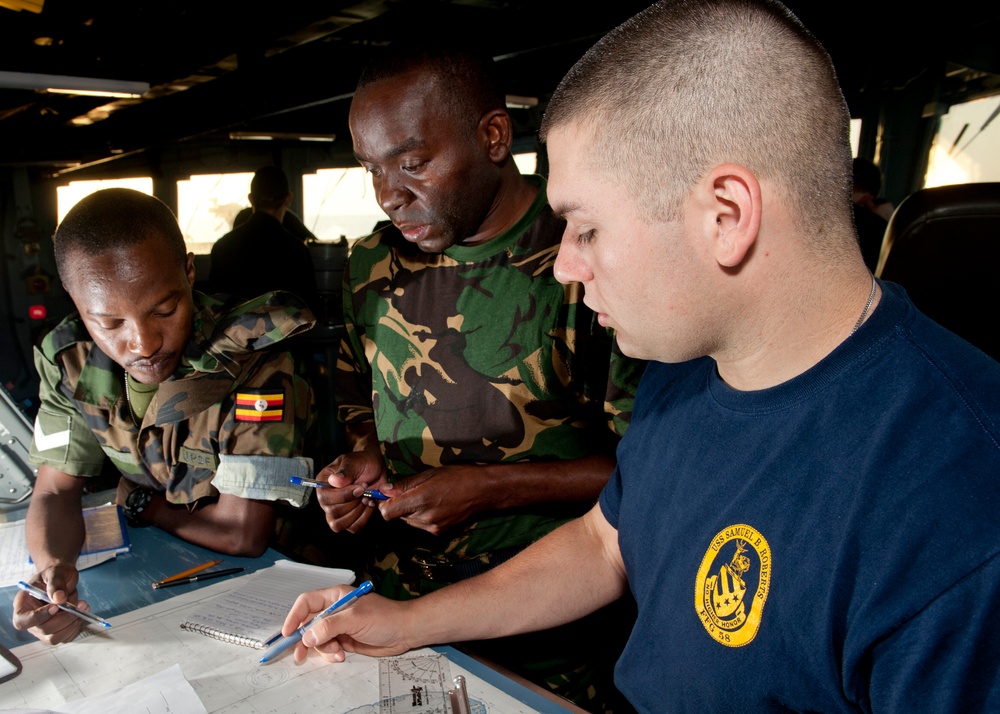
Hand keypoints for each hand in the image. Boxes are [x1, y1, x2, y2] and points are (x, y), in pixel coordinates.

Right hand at [11, 564, 86, 644]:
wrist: (63, 578)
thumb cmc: (56, 574)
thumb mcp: (56, 573)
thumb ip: (56, 584)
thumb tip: (59, 598)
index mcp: (23, 605)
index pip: (22, 621)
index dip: (38, 617)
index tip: (55, 607)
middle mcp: (30, 620)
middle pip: (43, 630)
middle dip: (64, 618)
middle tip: (79, 605)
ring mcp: (42, 628)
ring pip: (55, 637)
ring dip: (72, 623)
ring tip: (82, 606)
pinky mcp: (56, 632)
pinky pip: (66, 637)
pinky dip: (77, 626)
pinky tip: (82, 612)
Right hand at [282, 585, 410, 663]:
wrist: (405, 632)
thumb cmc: (384, 617)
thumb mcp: (355, 619)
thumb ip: (330, 626)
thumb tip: (307, 636)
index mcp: (336, 596)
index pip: (307, 603)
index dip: (294, 616)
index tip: (288, 633)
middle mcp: (335, 610)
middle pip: (308, 623)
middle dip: (304, 639)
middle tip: (299, 655)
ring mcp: (339, 626)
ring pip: (317, 639)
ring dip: (323, 649)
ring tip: (337, 652)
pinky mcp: (345, 640)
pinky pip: (328, 648)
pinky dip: (332, 654)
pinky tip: (342, 655)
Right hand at [315, 450, 388, 533]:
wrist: (375, 468)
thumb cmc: (363, 462)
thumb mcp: (355, 461)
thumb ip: (346, 471)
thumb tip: (335, 481)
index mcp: (323, 483)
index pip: (325, 498)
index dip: (344, 495)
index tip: (362, 486)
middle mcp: (326, 499)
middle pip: (333, 513)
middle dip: (354, 502)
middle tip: (366, 489)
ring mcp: (336, 511)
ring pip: (340, 524)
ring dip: (358, 512)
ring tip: (367, 497)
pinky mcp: (348, 519)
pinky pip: (353, 527)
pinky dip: (364, 518)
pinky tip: (369, 505)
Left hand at [378, 465, 482, 535]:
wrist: (482, 491)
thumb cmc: (457, 476)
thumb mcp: (429, 474)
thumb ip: (405, 484)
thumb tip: (385, 490)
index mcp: (420, 500)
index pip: (387, 512)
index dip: (384, 504)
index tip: (389, 495)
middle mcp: (424, 517)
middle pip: (397, 516)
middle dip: (400, 505)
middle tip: (413, 491)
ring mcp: (432, 527)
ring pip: (409, 521)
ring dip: (411, 511)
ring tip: (427, 497)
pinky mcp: (439, 532)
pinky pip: (421, 525)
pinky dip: (422, 517)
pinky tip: (435, 505)